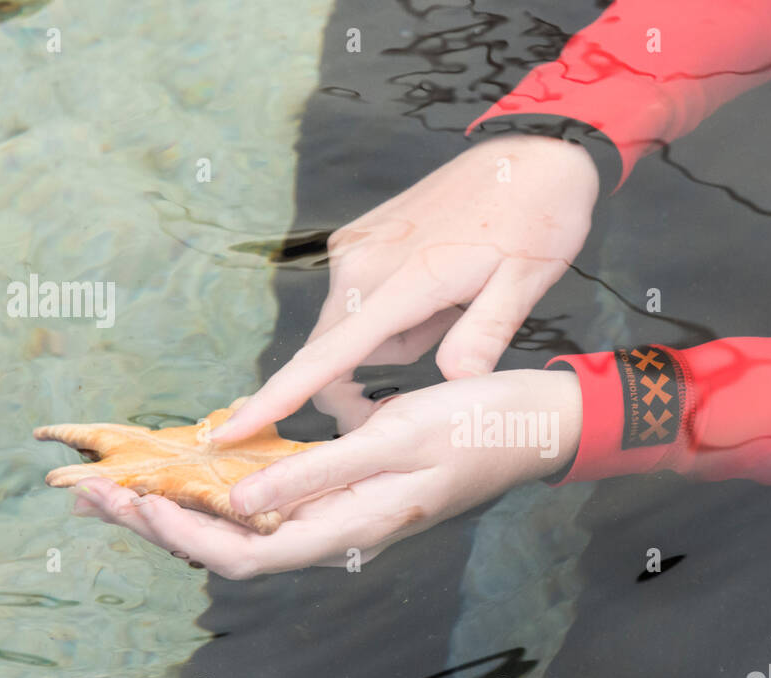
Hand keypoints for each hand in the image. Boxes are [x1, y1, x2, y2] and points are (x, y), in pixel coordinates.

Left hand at [70, 369, 581, 578]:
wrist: (531, 425)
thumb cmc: (475, 427)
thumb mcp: (397, 440)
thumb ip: (320, 473)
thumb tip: (244, 505)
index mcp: (351, 528)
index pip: (246, 555)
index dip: (183, 536)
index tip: (132, 500)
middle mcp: (340, 532)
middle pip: (234, 548)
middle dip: (163, 525)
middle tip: (95, 495)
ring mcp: (343, 515)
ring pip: (248, 528)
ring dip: (185, 508)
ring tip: (125, 484)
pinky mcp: (347, 491)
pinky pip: (273, 502)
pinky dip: (226, 488)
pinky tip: (197, 468)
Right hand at [209, 134, 597, 440]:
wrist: (534, 155)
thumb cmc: (537, 220)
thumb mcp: (525, 284)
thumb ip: (484, 335)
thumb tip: (455, 382)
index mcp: (401, 280)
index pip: (326, 357)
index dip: (279, 398)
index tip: (234, 430)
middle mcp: (362, 262)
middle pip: (336, 354)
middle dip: (379, 371)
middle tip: (447, 348)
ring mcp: (357, 247)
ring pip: (353, 330)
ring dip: (395, 338)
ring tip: (456, 301)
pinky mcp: (361, 239)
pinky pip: (361, 301)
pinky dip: (393, 313)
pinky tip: (440, 287)